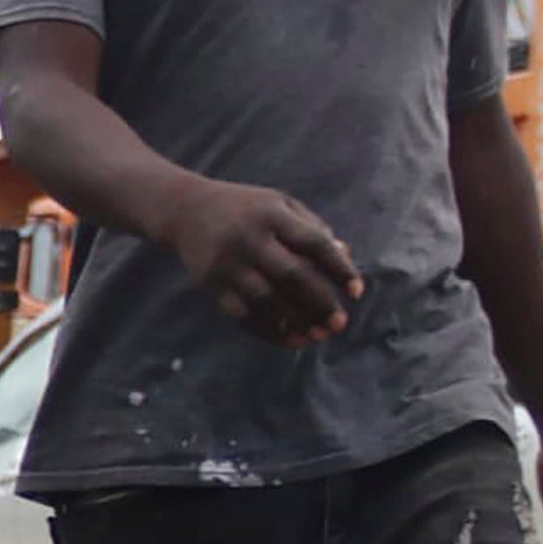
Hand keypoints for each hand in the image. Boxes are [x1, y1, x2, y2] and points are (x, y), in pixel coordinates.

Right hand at [163, 180, 361, 345]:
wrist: (186, 210)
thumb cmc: (246, 208)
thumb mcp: (280, 205)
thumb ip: (313, 227)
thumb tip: (345, 256)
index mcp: (273, 215)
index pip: (314, 244)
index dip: (338, 269)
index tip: (356, 292)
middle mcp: (250, 239)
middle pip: (292, 275)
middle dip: (320, 302)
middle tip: (339, 324)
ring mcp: (228, 263)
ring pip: (267, 300)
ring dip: (294, 322)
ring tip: (314, 337)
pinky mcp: (211, 283)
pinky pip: (241, 313)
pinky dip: (266, 329)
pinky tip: (287, 338)